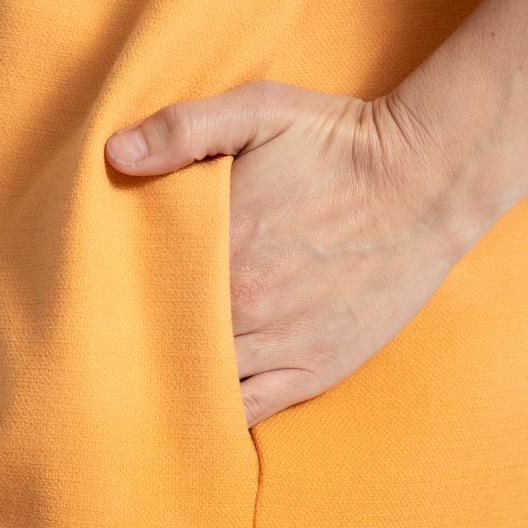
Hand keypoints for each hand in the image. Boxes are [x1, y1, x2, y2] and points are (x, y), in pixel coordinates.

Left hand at [105, 79, 478, 428]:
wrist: (428, 181)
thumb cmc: (341, 143)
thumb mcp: (262, 110)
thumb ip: (185, 128)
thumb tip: (116, 152)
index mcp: (223, 247)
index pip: (146, 291)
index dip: (119, 302)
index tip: (99, 301)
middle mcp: (247, 305)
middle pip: (168, 344)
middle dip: (140, 350)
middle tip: (106, 356)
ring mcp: (282, 344)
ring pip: (204, 385)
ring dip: (175, 386)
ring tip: (144, 389)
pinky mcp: (315, 369)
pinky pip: (251, 411)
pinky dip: (219, 418)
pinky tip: (195, 415)